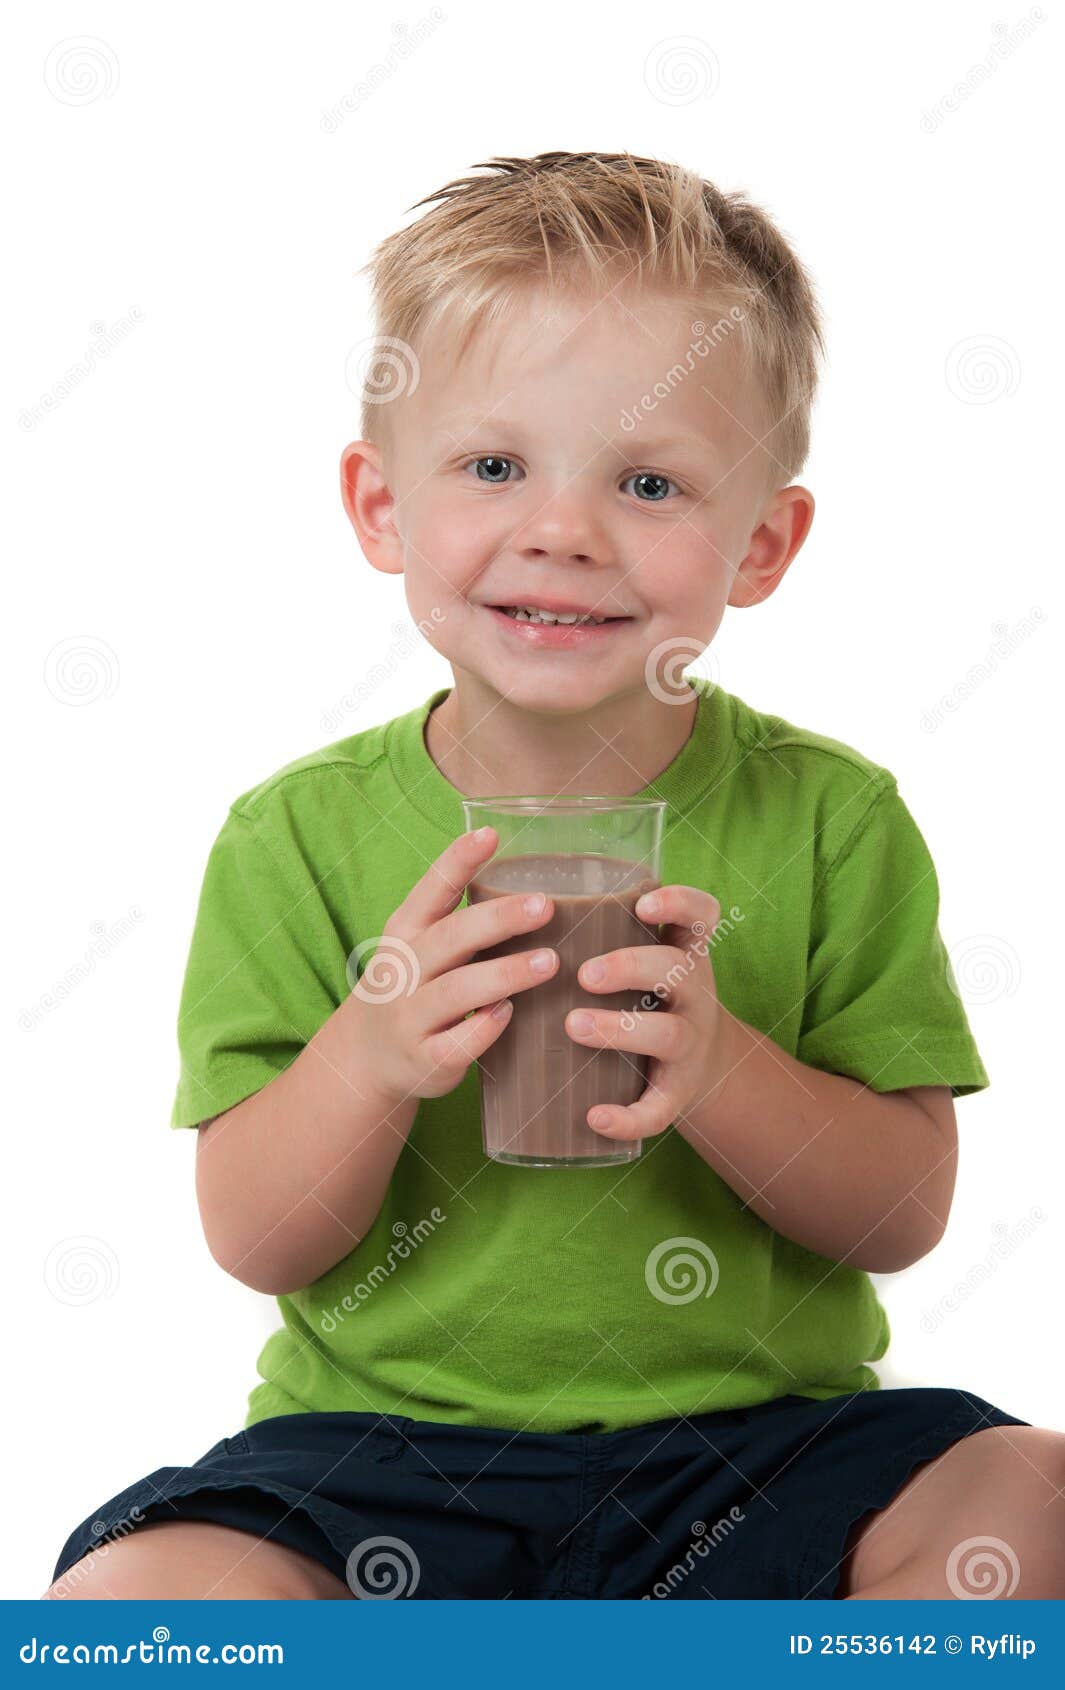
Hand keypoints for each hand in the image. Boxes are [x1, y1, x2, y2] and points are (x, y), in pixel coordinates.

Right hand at [348, 827, 558, 1104]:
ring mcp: (411, 1017)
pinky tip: (510, 1013)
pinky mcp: (425, 1059)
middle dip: (499, 919)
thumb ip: (459, 919)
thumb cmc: (413, 987)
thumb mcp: (419, 945)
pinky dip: (485, 1029)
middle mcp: (404, 970)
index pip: (431, 889)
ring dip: (505, 975)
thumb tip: (531, 883)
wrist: (365, 1058)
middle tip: (545, 905)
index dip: (458, 861)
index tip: (491, 835)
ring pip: (457, 991)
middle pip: (451, 938)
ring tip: (549, 962)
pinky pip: (457, 1044)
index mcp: (405, 931)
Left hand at [564, 884, 731, 1140]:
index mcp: (681, 951)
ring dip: (620, 1029)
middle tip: (584, 974)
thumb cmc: (646, 996)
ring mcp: (689, 1041)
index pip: (699, 914)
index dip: (679, 903)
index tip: (642, 904)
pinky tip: (595, 1117)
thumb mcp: (642, 959)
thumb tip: (500, 904)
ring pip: (668, 1034)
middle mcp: (693, 991)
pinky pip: (659, 1106)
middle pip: (674, 970)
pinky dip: (629, 1116)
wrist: (698, 1064)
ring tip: (574, 1026)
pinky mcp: (678, 1090)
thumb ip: (595, 934)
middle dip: (630, 966)